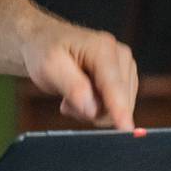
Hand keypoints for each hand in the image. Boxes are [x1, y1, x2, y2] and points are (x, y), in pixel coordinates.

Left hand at [20, 20, 138, 128]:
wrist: (45, 42)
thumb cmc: (45, 51)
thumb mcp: (49, 67)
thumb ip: (73, 87)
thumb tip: (93, 110)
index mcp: (103, 48)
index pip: (114, 86)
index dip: (119, 109)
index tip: (126, 128)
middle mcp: (121, 55)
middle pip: (119, 101)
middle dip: (92, 110)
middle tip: (67, 99)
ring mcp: (125, 67)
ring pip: (119, 108)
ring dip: (93, 110)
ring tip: (72, 94)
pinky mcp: (125, 78)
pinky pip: (116, 107)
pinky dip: (97, 108)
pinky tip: (83, 95)